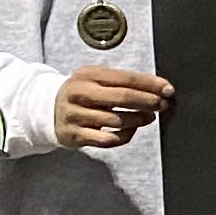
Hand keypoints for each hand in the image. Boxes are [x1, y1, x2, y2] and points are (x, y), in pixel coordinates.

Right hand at [54, 67, 173, 149]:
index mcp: (88, 74)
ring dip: (138, 120)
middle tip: (162, 105)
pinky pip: (107, 139)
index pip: (125, 78)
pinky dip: (124, 136)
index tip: (168, 89)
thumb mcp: (96, 80)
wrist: (47, 109)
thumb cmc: (83, 94)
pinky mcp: (74, 134)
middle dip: (147, 101)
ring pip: (116, 120)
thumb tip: (159, 88)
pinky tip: (131, 130)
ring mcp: (75, 114)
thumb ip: (123, 83)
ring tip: (148, 118)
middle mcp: (80, 93)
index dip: (150, 84)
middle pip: (122, 98)